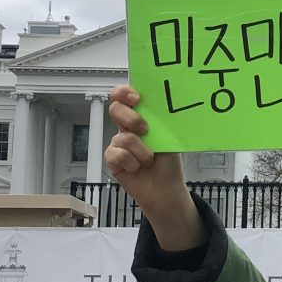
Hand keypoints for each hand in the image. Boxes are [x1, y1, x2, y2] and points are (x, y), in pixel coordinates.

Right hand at [103, 85, 203, 249]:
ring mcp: (118, 143)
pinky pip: (117, 155)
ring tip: (149, 160)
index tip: (136, 98)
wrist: (166, 188)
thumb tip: (160, 106)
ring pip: (122, 137)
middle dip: (131, 118)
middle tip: (145, 130)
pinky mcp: (112, 160)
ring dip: (141, 151)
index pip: (124, 96)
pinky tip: (137, 168)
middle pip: (115, 109)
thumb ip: (159, 121)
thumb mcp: (168, 137)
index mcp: (140, 117)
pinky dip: (132, 163)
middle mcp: (126, 128)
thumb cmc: (168, 162)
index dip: (124, 92)